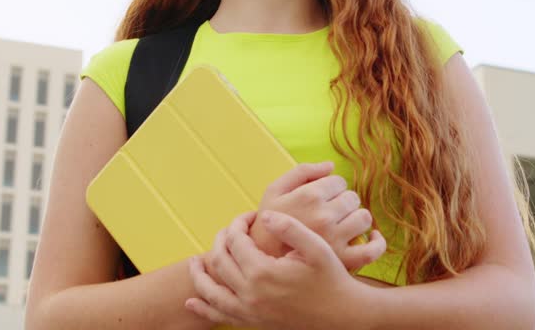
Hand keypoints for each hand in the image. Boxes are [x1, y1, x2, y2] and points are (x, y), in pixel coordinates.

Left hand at [188, 210, 371, 329]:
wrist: (343, 315)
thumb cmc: (331, 278)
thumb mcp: (316, 247)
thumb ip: (289, 227)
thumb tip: (264, 215)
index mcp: (263, 272)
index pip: (235, 241)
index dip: (238, 224)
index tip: (249, 215)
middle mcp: (251, 294)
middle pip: (220, 261)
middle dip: (220, 241)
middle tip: (231, 230)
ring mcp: (250, 311)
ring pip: (212, 292)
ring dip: (199, 276)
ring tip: (193, 263)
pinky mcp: (254, 323)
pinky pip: (221, 315)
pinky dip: (204, 308)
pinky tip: (192, 302)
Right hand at [251, 161, 385, 271]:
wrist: (262, 263)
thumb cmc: (269, 223)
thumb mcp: (274, 190)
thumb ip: (302, 171)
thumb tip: (331, 166)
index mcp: (309, 196)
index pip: (339, 181)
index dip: (331, 187)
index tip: (321, 198)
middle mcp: (324, 216)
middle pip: (352, 197)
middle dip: (343, 201)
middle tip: (328, 212)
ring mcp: (335, 239)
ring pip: (364, 218)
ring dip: (356, 218)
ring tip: (341, 224)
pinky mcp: (343, 261)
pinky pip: (372, 249)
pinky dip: (377, 242)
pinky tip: (372, 236)